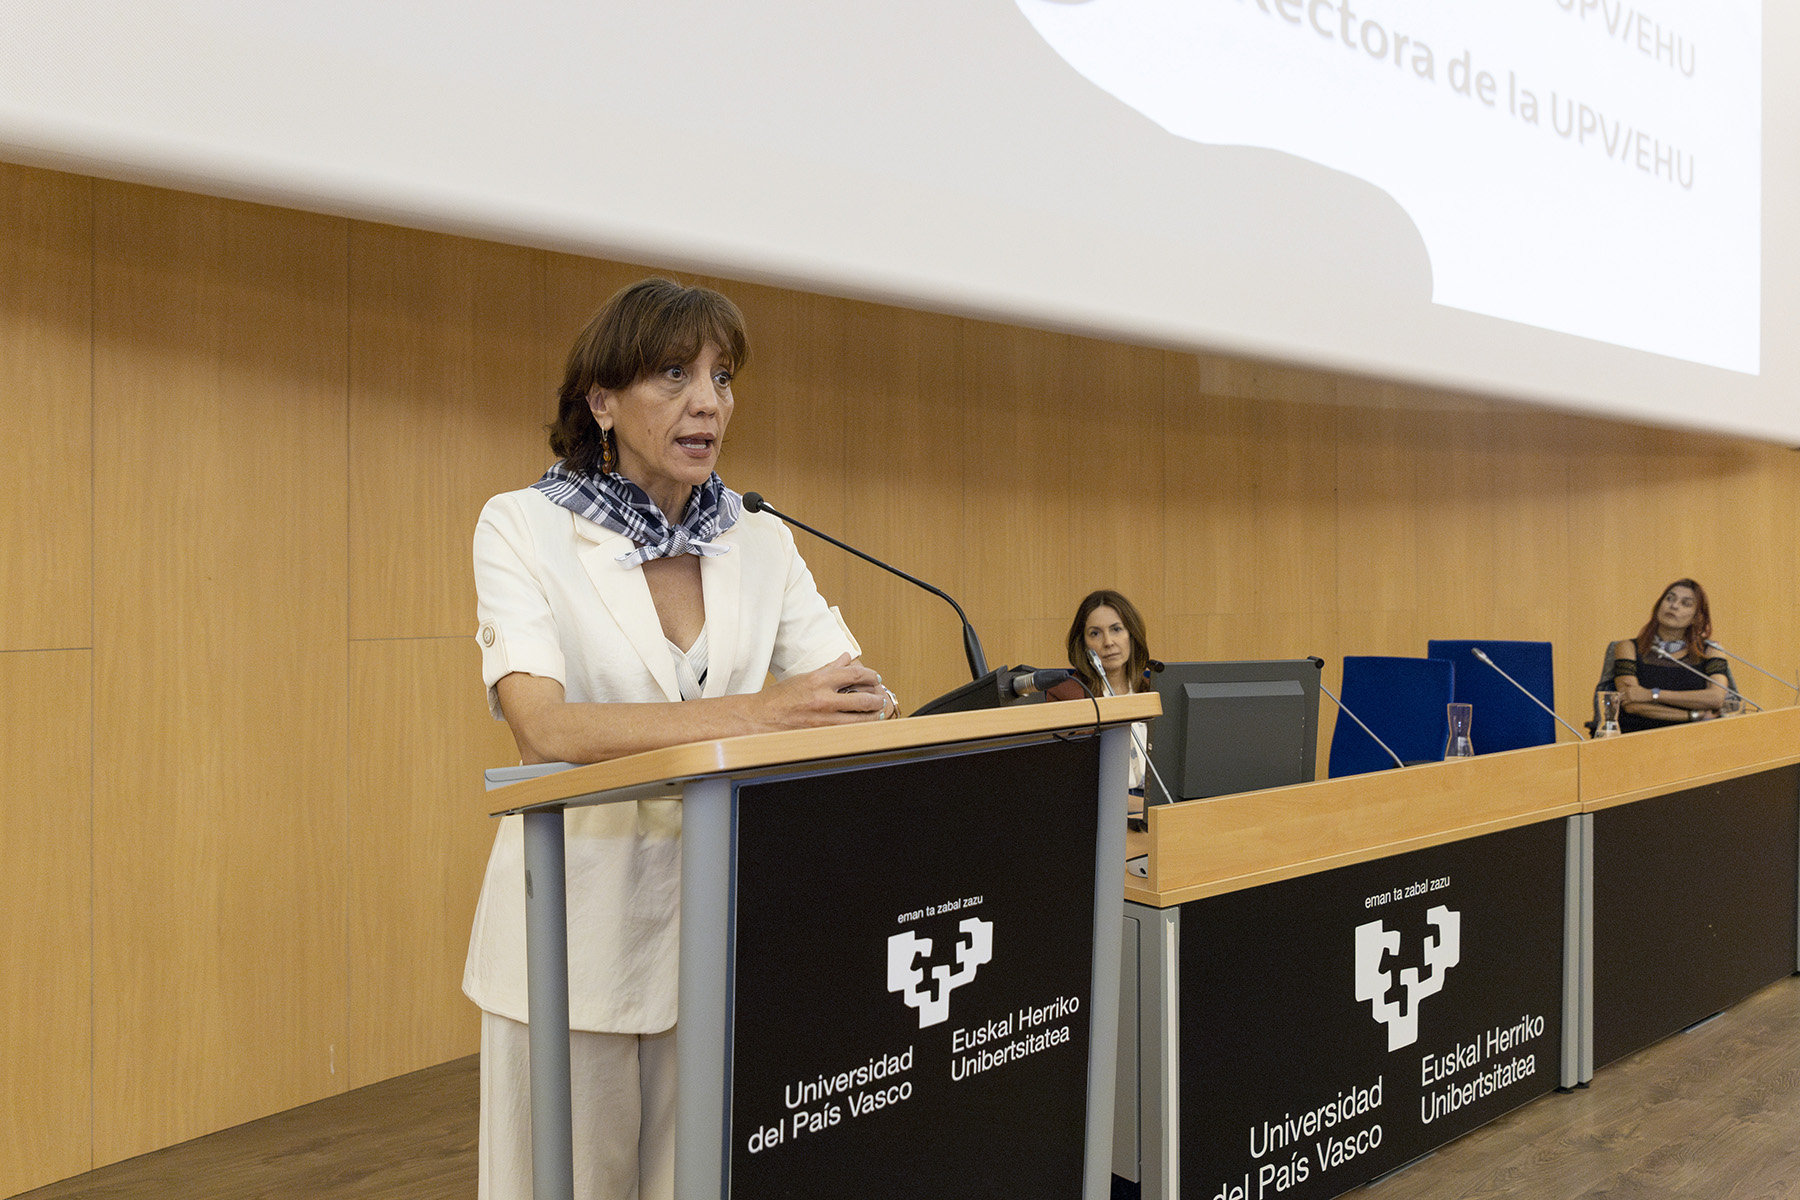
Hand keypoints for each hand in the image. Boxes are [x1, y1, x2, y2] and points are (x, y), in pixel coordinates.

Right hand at [759, 653, 884, 727]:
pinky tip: (864, 726)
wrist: (760, 718)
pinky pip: (848, 732)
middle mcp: (823, 699)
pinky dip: (859, 728)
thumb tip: (846, 658)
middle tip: (881, 698)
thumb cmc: (779, 697)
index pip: (855, 675)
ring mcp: (823, 719)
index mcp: (819, 680)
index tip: (876, 678)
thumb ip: (829, 668)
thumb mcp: (805, 677)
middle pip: (863, 699)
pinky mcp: (821, 734)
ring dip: (873, 716)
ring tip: (878, 713)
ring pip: (859, 720)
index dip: (871, 676)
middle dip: (877, 699)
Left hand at [1615, 680, 1649, 704]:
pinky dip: (1623, 704)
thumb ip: (1628, 683)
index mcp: (1628, 687)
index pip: (1620, 690)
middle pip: (1619, 695)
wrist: (1648, 695)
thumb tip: (1623, 680)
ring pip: (1621, 699)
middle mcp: (1627, 691)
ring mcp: (1629, 695)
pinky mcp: (1631, 700)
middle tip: (1616, 700)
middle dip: (1617, 697)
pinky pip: (1624, 702)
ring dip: (1619, 701)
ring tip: (1619, 702)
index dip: (1617, 693)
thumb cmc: (1642, 690)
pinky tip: (1623, 705)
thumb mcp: (1635, 686)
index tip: (1616, 695)